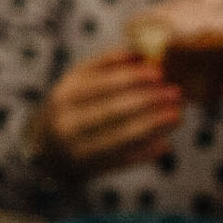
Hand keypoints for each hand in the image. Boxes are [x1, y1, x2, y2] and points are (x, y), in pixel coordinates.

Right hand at [33, 48, 183, 179]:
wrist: (44, 150)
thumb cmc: (70, 108)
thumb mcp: (77, 82)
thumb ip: (105, 65)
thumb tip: (143, 54)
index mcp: (65, 93)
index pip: (102, 83)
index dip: (133, 77)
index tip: (159, 73)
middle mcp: (67, 121)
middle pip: (113, 109)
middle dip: (149, 100)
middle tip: (176, 93)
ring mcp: (76, 147)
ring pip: (120, 135)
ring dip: (153, 125)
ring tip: (178, 115)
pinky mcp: (88, 168)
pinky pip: (122, 160)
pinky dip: (146, 153)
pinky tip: (165, 144)